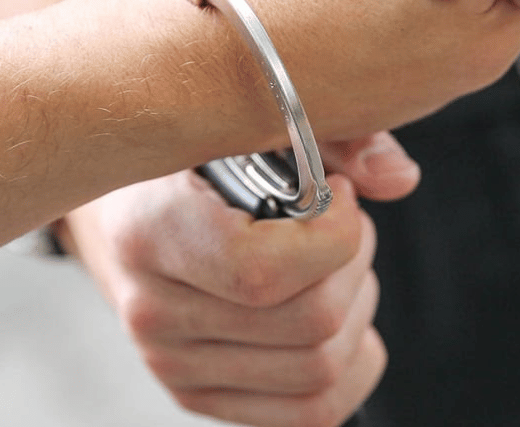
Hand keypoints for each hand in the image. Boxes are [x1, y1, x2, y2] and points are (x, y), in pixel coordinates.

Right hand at [59, 133, 418, 426]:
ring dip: (356, 310)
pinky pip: (309, 412)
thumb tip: (401, 179)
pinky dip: (350, 364)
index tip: (340, 193)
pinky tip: (340, 314)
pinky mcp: (198, 393)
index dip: (333, 235)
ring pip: (320, 370)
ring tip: (334, 264)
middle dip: (356, 264)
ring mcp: (174, 363)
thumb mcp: (247, 121)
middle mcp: (154, 311)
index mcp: (151, 233)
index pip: (263, 271)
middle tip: (341, 225)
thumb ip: (332, 136)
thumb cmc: (189, 161)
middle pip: (311, 323)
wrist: (118, 212)